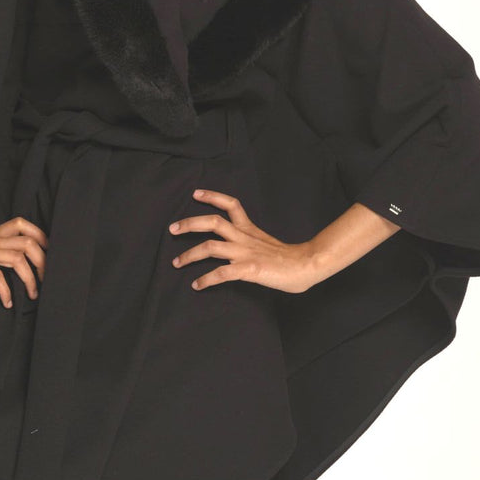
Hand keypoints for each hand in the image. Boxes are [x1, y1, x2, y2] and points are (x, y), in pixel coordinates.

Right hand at [0, 215, 47, 307]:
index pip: (23, 226)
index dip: (40, 237)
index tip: (47, 253)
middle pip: (29, 244)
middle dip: (43, 263)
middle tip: (45, 280)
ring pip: (18, 259)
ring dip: (30, 279)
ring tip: (32, 294)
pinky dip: (5, 291)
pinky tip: (6, 302)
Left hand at [168, 188, 317, 294]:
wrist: (306, 265)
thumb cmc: (288, 258)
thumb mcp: (265, 243)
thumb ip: (250, 242)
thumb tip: (235, 251)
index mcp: (249, 229)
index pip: (230, 204)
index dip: (212, 197)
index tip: (196, 193)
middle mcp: (244, 238)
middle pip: (212, 222)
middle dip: (189, 224)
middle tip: (172, 228)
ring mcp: (245, 253)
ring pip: (210, 247)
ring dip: (189, 254)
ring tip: (177, 262)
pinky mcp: (248, 270)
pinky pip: (221, 273)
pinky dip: (206, 279)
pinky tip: (197, 285)